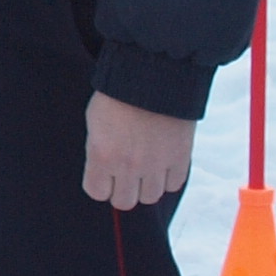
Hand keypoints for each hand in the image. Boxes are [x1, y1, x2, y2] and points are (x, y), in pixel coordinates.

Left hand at [83, 93, 195, 210]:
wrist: (153, 73)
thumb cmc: (118, 93)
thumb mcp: (95, 122)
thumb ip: (98, 151)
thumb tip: (105, 171)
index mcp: (101, 155)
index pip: (97, 192)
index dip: (100, 184)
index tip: (104, 174)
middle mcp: (128, 165)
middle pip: (124, 201)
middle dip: (123, 188)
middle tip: (125, 173)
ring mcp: (156, 164)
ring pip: (150, 197)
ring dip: (147, 185)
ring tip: (146, 167)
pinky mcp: (180, 157)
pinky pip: (174, 185)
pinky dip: (168, 177)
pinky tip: (163, 161)